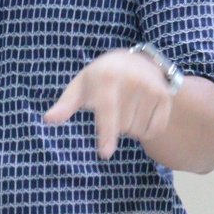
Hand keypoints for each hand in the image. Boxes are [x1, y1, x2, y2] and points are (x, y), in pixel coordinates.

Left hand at [43, 48, 172, 158]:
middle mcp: (132, 81)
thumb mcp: (80, 86)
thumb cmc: (100, 77)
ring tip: (127, 105)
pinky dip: (146, 129)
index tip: (105, 153)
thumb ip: (65, 104)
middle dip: (115, 124)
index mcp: (107, 78)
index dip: (106, 134)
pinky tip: (141, 111)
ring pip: (137, 130)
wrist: (135, 59)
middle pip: (122, 127)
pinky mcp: (164, 97)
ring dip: (130, 127)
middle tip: (115, 105)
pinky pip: (154, 129)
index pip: (107, 112)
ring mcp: (151, 88)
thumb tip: (48, 119)